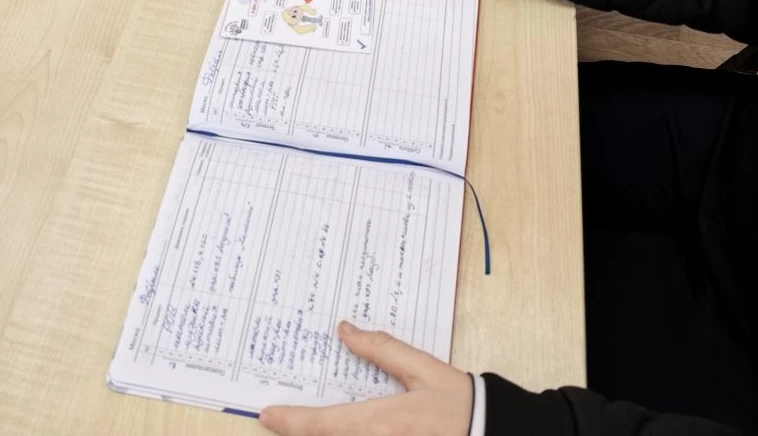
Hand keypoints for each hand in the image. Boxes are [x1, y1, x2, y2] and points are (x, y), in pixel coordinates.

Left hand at [260, 321, 472, 435]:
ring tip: (304, 421)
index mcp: (384, 421)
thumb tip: (346, 332)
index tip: (266, 415)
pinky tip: (339, 426)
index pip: (325, 424)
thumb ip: (383, 350)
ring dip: (321, 434)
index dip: (292, 421)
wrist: (491, 433)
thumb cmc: (460, 404)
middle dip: (299, 432)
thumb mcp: (423, 369)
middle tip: (277, 419)